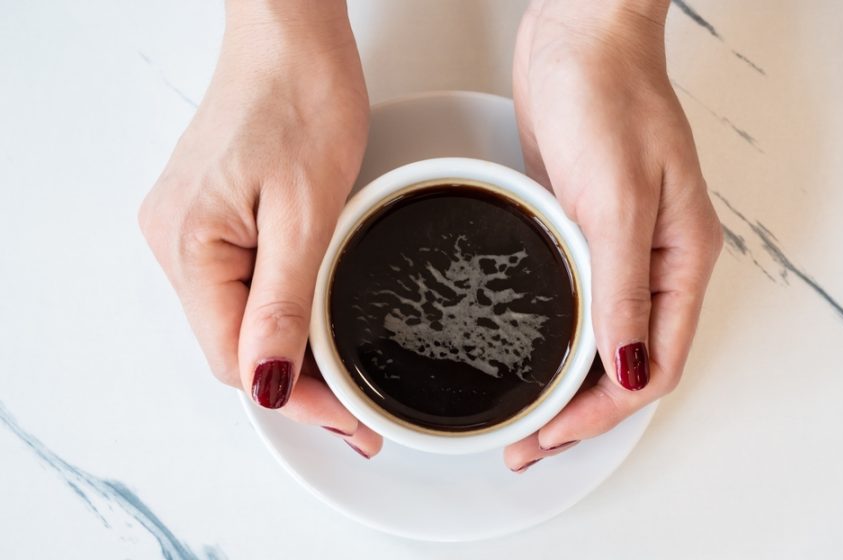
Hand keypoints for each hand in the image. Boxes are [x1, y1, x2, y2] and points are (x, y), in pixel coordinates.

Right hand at [139, 0, 381, 457]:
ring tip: (341, 379)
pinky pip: (239, 286)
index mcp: (189, 243)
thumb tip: (271, 382)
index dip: (291, 396)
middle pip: (230, 345)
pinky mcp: (211, 215)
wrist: (290, 34)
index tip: (346, 419)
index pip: (232, 357)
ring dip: (286, 351)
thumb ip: (284, 303)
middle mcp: (174, 240)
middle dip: (292, 383)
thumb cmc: (299, 96)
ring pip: (236, 319)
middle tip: (353, 411)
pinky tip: (310, 324)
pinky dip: (277, 313)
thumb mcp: (307, 210)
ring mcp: (189, 227)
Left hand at [505, 0, 722, 470]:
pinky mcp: (580, 228)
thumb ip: (623, 289)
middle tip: (528, 442)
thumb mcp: (619, 200)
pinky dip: (552, 336)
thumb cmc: (610, 97)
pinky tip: (522, 351)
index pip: (651, 365)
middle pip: (625, 363)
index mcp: (680, 261)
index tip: (553, 434)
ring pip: (598, 338)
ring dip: (563, 382)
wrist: (579, 38)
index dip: (602, 412)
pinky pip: (574, 301)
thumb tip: (627, 370)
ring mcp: (616, 247)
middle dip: (579, 412)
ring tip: (522, 414)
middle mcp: (653, 263)